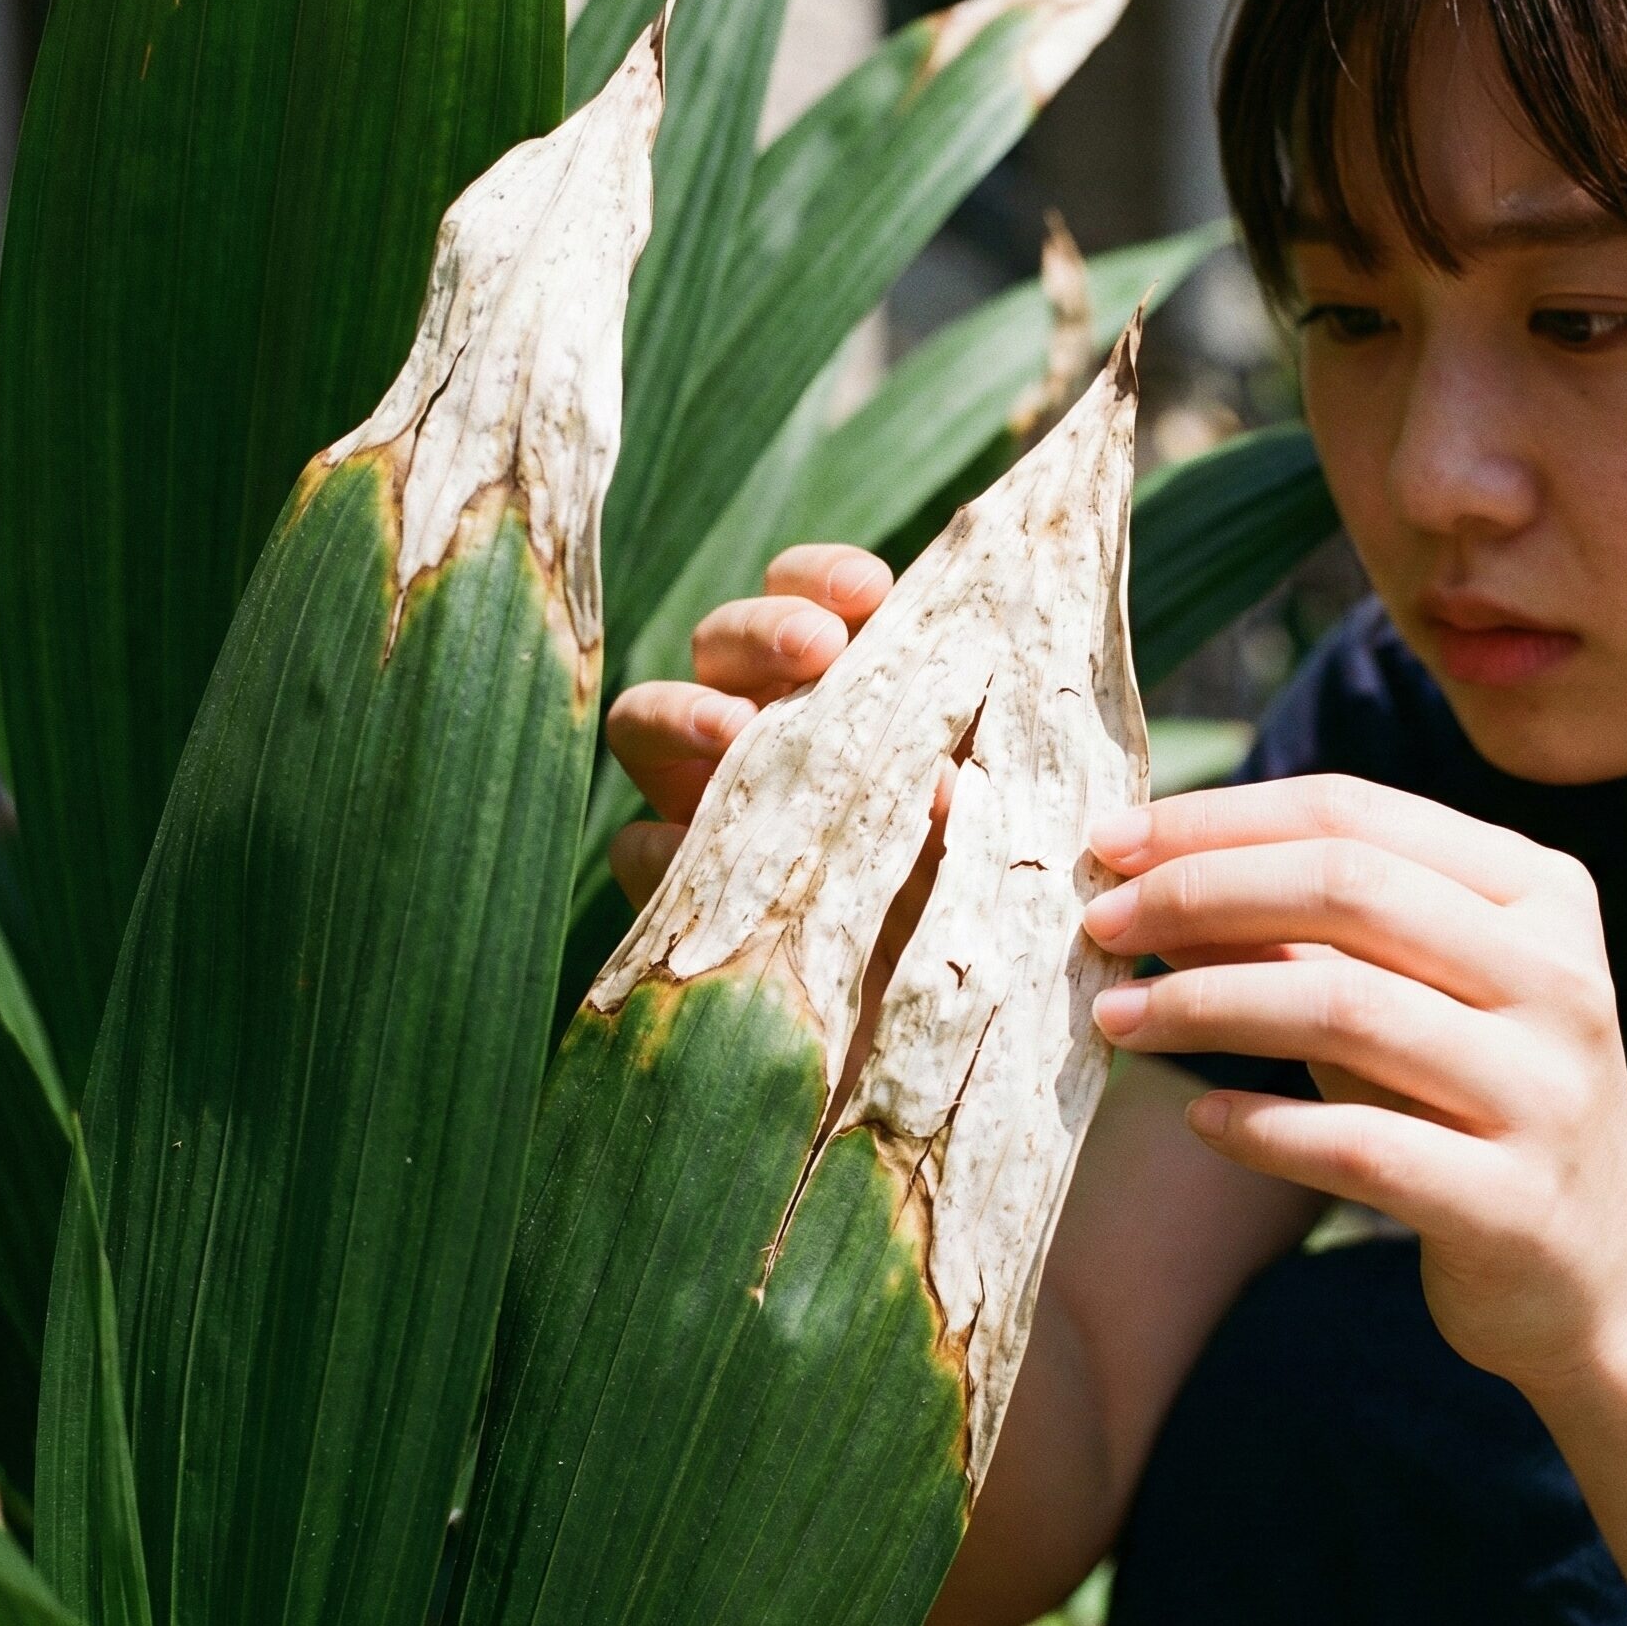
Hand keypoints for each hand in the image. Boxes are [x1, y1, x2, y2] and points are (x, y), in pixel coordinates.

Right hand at [604, 544, 952, 1087]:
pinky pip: (636, 850)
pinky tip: (700, 851)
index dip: (826, 578)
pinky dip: (662, 843)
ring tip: (735, 733)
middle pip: (724, 640)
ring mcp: (706, 804)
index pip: (810, 597)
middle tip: (818, 650)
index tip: (873, 592)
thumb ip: (970, 778)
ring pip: (650, 718)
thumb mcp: (990, 832)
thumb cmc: (977, 909)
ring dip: (689, 711)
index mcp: (842, 691)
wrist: (941, 1047)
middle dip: (764, 629)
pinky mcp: (676, 889)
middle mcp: (763, 731)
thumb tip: (940, 774)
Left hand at [1078, 774, 1626, 1397]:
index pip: (1353, 814)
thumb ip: (1291, 937)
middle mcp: (1558, 977)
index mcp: (1536, 893)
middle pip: (1347, 889)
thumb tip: (1142, 885)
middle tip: (1100, 923)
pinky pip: (1360, 1145)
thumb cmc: (1464, 1105)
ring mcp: (1546, 1090)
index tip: (1109, 843)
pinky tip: (1200, 1118)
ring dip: (1205, 1003)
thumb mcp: (1391, 999)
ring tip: (1115, 1018)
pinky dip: (1261, 1126)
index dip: (1218, 820)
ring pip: (1345, 1007)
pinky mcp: (1514, 1203)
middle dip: (1200, 893)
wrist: (1600, 1279)